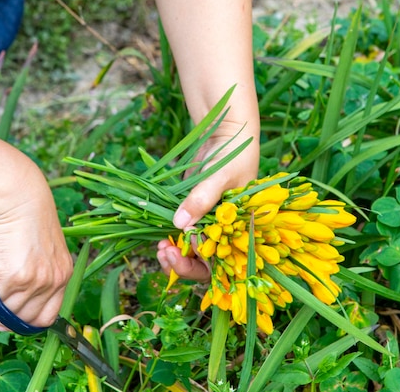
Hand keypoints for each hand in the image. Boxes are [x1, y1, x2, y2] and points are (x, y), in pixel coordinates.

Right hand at [0, 171, 72, 329]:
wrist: (16, 195)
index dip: (22, 321)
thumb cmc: (22, 218)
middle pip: (24, 320)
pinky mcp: (16, 278)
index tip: (1, 316)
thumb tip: (5, 309)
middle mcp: (56, 280)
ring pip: (4, 312)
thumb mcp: (38, 251)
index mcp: (64, 274)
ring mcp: (38, 281)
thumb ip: (31, 277)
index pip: (47, 317)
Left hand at [157, 120, 258, 282]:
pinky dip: (169, 239)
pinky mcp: (192, 214)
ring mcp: (207, 225)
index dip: (200, 265)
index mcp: (241, 231)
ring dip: (173, 255)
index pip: (222, 263)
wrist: (226, 134)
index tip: (180, 253)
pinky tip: (158, 239)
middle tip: (164, 253)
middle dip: (182, 264)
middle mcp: (224, 234)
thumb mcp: (221, 176)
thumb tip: (180, 225)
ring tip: (159, 249)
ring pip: (189, 253)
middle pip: (203, 264)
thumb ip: (202, 199)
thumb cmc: (234, 155)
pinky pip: (180, 235)